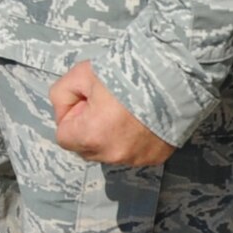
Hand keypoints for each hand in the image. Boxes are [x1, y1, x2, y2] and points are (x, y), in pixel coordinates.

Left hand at [50, 62, 175, 166]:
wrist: (171, 76)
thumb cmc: (125, 74)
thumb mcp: (79, 75)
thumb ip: (60, 96)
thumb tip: (64, 112)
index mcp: (92, 136)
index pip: (64, 137)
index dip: (70, 117)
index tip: (85, 102)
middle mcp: (114, 154)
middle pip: (85, 148)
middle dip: (87, 128)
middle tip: (103, 104)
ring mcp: (137, 158)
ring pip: (109, 152)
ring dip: (108, 136)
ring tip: (123, 110)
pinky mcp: (155, 157)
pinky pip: (132, 153)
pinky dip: (130, 140)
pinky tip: (138, 119)